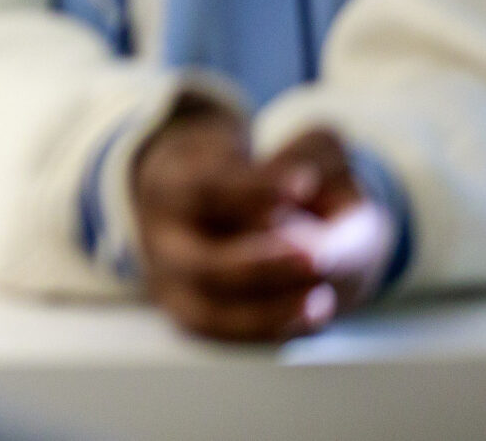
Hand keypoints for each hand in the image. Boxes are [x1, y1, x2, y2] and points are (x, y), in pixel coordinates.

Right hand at [132, 105, 393, 340]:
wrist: (229, 208)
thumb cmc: (273, 176)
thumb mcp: (294, 148)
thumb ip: (314, 160)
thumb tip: (319, 206)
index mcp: (173, 182)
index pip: (205, 189)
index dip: (255, 190)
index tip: (305, 183)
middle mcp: (162, 239)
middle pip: (199, 265)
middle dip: (260, 267)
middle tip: (315, 257)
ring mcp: (175, 285)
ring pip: (210, 314)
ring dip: (270, 312)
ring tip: (323, 299)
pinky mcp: (197, 316)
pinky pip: (231, 336)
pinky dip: (273, 330)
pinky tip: (316, 313)